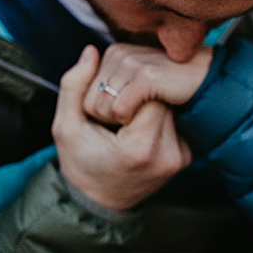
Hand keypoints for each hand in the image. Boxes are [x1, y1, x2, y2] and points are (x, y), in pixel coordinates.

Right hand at [53, 46, 191, 211]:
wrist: (100, 201)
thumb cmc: (80, 164)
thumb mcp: (66, 127)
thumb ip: (74, 87)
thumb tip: (92, 51)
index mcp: (140, 149)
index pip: (148, 95)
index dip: (129, 89)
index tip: (111, 103)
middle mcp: (168, 154)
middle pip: (165, 99)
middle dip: (142, 94)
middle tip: (120, 104)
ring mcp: (182, 157)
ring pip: (173, 107)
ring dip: (151, 103)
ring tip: (129, 116)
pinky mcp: (187, 155)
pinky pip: (177, 121)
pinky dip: (159, 116)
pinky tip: (141, 124)